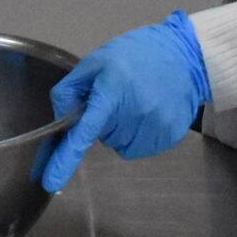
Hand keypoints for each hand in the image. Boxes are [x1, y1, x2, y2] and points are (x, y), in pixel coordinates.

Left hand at [38, 12, 210, 192]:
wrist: (185, 56)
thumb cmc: (136, 55)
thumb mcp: (96, 61)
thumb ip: (72, 89)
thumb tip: (62, 120)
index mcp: (111, 93)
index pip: (83, 133)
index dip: (66, 158)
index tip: (51, 181)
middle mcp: (134, 114)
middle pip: (103, 137)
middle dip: (104, 121)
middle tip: (120, 97)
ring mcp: (154, 128)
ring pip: (121, 145)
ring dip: (122, 129)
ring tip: (137, 102)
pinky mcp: (169, 137)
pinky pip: (140, 147)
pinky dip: (139, 134)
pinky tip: (149, 111)